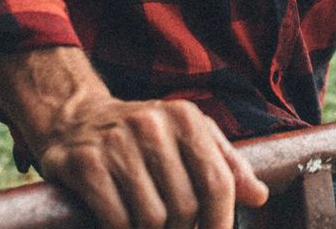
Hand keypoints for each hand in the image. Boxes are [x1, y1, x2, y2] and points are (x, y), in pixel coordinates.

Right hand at [30, 91, 267, 228]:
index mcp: (185, 118)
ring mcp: (116, 143)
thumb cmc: (143, 135)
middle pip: (185, 206)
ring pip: (152, 218)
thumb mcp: (188, 137)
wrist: (75, 118)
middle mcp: (152, 125)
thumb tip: (260, 196)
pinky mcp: (85, 163)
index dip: (221, 223)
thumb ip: (226, 165)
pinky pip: (116, 219)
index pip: (217, 183)